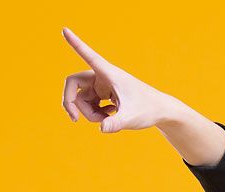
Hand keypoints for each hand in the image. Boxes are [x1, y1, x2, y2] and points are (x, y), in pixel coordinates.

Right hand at [60, 28, 177, 132]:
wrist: (159, 111)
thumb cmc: (148, 109)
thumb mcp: (131, 118)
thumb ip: (116, 123)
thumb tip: (102, 129)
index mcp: (109, 73)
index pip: (89, 56)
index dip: (75, 44)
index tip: (64, 29)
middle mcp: (102, 76)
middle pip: (74, 83)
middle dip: (71, 102)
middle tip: (74, 119)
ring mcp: (102, 85)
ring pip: (82, 99)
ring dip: (88, 113)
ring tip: (107, 119)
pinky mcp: (103, 94)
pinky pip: (89, 104)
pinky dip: (94, 113)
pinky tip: (110, 115)